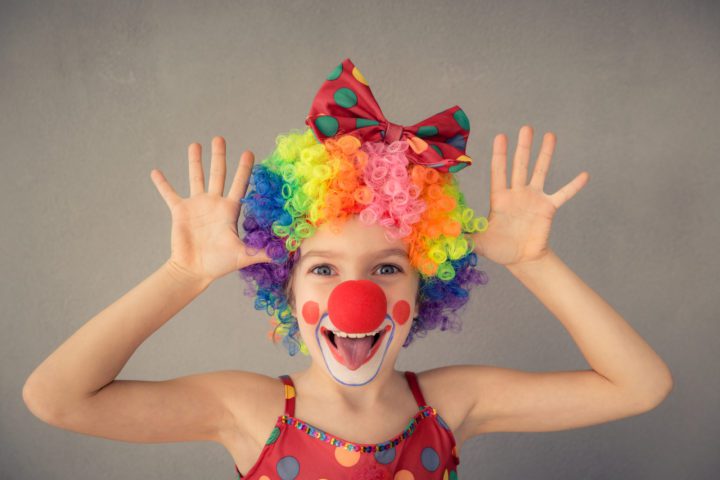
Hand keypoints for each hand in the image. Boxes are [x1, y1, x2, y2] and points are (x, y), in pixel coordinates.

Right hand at [150, 136, 271, 284]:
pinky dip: (162, 184)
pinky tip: (155, 171)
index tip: (249, 152)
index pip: (240, 184)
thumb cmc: (219, 263)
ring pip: (196, 177)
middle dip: (219, 156)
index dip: (245, 169)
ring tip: (195, 144)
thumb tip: (285, 253)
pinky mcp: (180, 211)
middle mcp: (214, 203)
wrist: (195, 270)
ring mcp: (197, 205)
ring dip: (195, 161)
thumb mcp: (244, 255)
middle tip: (220, 138)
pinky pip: (169, 194)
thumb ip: (263, 251)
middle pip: (218, 174)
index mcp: (229, 210)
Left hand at [471, 126, 588, 266]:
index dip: (500, 154)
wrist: (521, 259)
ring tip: (550, 135)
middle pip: (520, 165)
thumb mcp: (478, 243)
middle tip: (526, 127)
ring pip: (540, 171)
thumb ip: (465, 236)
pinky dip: (573, 186)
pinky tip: (584, 175)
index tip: (500, 136)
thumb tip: (446, 235)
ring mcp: (533, 198)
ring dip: (545, 154)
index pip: (498, 171)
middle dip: (522, 146)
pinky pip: (563, 195)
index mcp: (500, 198)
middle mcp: (517, 193)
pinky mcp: (548, 208)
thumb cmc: (499, 249)